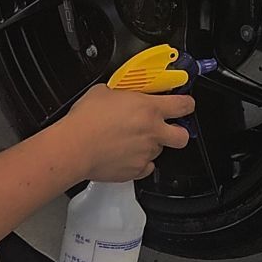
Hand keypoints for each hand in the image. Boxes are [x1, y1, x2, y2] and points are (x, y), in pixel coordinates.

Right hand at [66, 85, 195, 180]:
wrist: (74, 147)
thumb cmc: (86, 120)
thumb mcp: (105, 91)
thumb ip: (122, 94)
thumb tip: (123, 94)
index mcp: (149, 108)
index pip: (184, 105)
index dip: (187, 104)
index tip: (184, 104)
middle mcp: (153, 132)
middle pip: (183, 136)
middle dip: (178, 132)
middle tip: (167, 128)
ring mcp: (146, 153)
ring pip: (159, 150)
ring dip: (150, 145)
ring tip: (130, 141)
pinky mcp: (136, 170)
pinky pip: (145, 166)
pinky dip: (139, 162)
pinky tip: (125, 154)